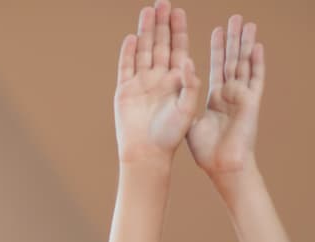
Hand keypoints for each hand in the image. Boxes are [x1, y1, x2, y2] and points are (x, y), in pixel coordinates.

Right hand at [114, 1, 201, 167]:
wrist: (147, 153)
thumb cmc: (170, 136)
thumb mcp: (187, 109)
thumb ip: (190, 85)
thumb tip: (189, 62)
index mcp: (176, 80)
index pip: (178, 48)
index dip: (178, 30)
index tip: (178, 12)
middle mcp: (159, 78)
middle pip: (160, 44)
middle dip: (161, 24)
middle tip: (162, 3)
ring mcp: (141, 83)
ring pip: (144, 51)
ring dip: (146, 32)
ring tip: (147, 11)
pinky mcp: (125, 90)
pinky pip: (126, 66)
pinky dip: (129, 52)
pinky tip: (132, 38)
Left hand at [187, 15, 264, 181]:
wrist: (222, 166)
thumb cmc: (207, 151)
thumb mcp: (191, 122)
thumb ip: (187, 101)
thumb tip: (179, 86)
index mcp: (216, 98)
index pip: (216, 67)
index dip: (217, 49)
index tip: (217, 30)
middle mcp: (230, 94)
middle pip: (231, 60)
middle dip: (232, 39)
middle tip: (235, 17)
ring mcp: (242, 96)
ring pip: (244, 64)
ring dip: (245, 43)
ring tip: (247, 23)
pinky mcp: (251, 102)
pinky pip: (255, 79)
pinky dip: (257, 62)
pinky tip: (257, 46)